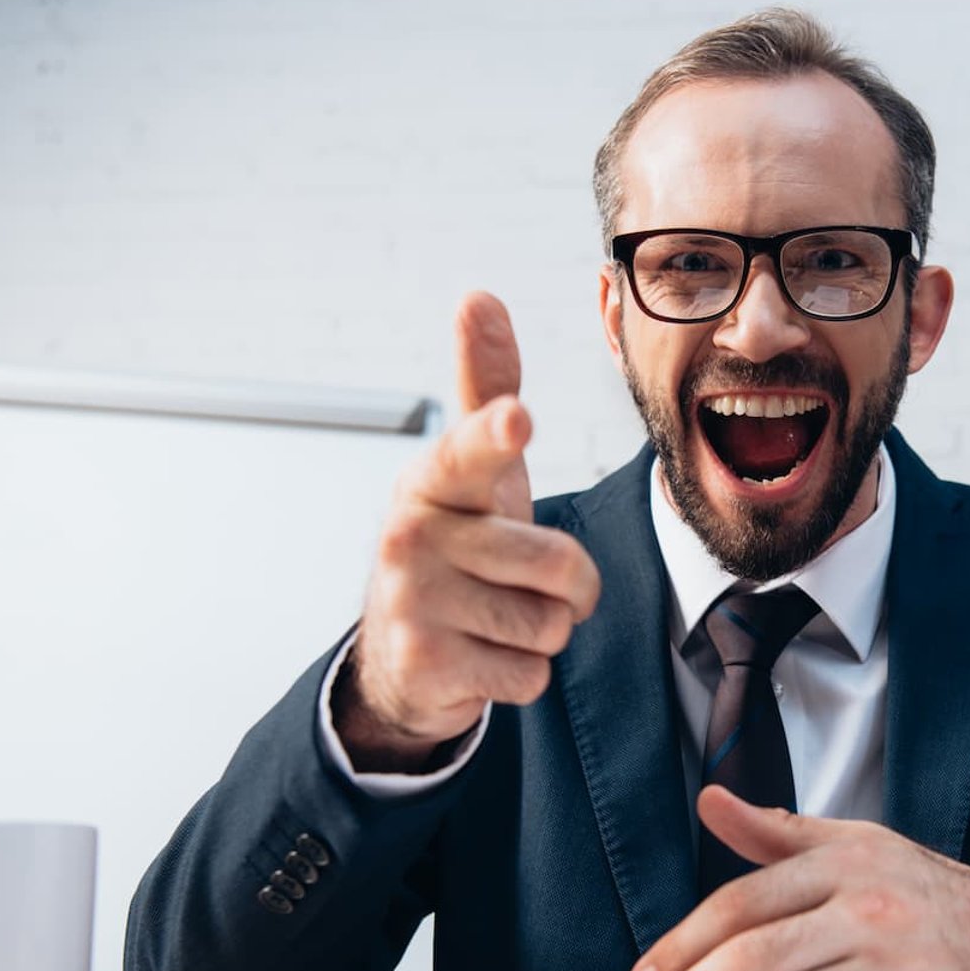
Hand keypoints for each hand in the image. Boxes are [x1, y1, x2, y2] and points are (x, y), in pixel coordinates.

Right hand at [334, 293, 601, 768]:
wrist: (402, 653)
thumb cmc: (458, 544)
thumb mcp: (476, 472)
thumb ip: (486, 387)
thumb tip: (478, 296)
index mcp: (435, 480)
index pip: (474, 452)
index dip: (499, 435)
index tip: (516, 419)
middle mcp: (412, 534)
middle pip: (561, 564)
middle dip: (567, 587)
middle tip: (520, 583)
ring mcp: (412, 601)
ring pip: (551, 623)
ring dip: (543, 631)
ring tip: (496, 619)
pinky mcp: (424, 664)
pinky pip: (530, 672)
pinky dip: (521, 674)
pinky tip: (480, 658)